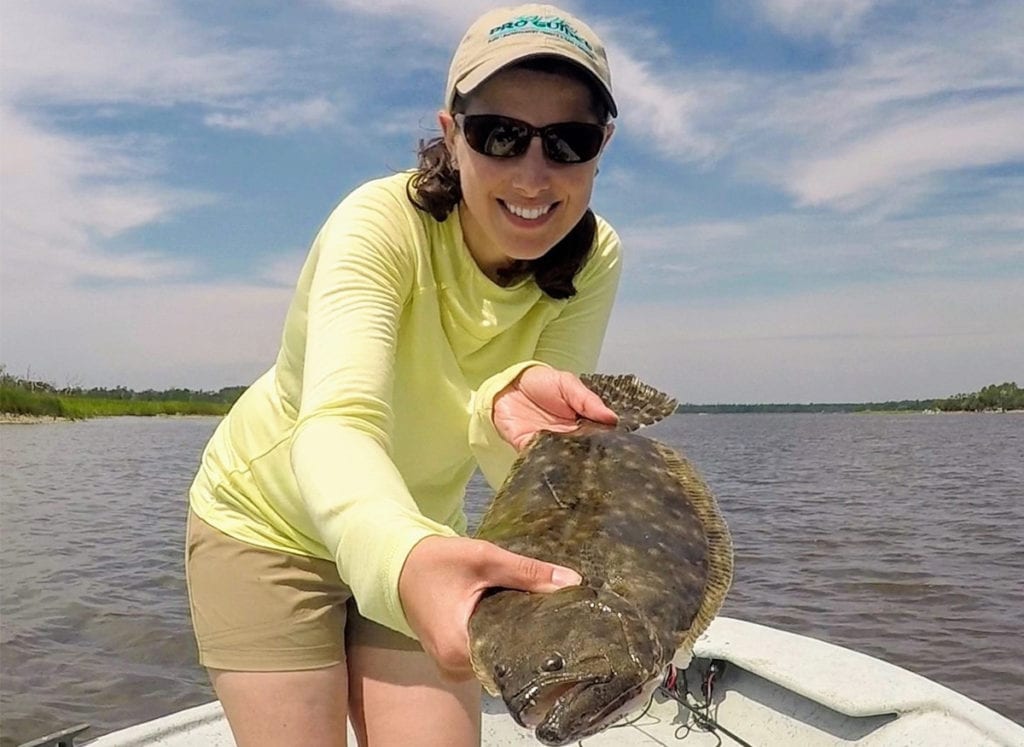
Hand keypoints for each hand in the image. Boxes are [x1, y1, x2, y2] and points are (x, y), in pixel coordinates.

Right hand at [398, 535, 581, 679]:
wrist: (400, 565)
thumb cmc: (437, 561)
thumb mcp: (484, 559)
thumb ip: (528, 572)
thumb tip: (573, 582)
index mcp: (459, 649)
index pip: (514, 654)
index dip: (543, 639)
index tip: (569, 625)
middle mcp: (456, 668)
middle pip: (509, 658)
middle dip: (534, 636)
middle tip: (563, 616)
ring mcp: (453, 667)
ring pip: (499, 657)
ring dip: (518, 636)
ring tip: (545, 615)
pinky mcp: (454, 659)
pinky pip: (488, 653)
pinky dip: (503, 636)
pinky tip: (520, 619)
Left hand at [493, 366, 617, 450]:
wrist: (509, 384)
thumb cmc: (540, 382)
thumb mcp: (568, 384)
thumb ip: (588, 401)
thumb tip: (612, 418)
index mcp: (581, 423)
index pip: (598, 438)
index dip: (606, 443)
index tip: (616, 448)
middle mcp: (567, 437)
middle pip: (582, 453)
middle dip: (589, 458)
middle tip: (599, 461)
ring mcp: (548, 444)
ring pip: (563, 460)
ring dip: (568, 462)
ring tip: (577, 461)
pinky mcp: (528, 447)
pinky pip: (538, 459)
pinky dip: (544, 461)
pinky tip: (552, 459)